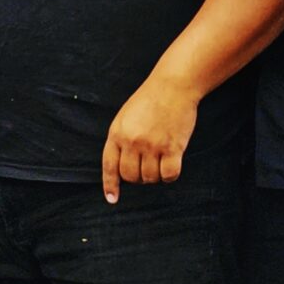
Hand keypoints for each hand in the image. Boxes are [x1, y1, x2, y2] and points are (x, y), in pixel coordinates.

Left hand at [101, 76, 199, 202]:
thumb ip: (121, 139)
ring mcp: (152, 145)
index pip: (110, 166)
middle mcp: (132, 141)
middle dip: (138, 177)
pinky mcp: (172, 147)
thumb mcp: (126, 116)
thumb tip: (121, 167)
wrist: (173, 85)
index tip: (112, 199)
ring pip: (150, 178)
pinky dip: (170, 174)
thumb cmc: (151, 99)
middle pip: (130, 176)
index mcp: (117, 132)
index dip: (110, 185)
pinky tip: (172, 162)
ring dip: (156, 174)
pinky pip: (169, 175)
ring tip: (161, 157)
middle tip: (147, 165)